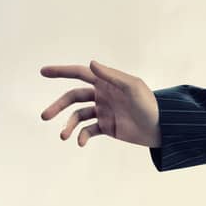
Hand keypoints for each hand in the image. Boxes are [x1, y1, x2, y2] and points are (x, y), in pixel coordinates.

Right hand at [39, 59, 160, 148]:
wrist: (162, 128)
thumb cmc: (149, 104)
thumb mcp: (132, 87)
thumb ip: (111, 75)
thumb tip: (90, 63)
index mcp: (105, 83)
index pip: (78, 73)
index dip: (61, 72)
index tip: (43, 72)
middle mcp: (101, 95)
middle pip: (72, 97)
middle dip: (58, 106)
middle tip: (45, 116)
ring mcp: (103, 112)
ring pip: (78, 116)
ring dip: (68, 125)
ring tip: (63, 136)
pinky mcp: (107, 127)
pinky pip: (89, 131)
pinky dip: (82, 136)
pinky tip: (80, 142)